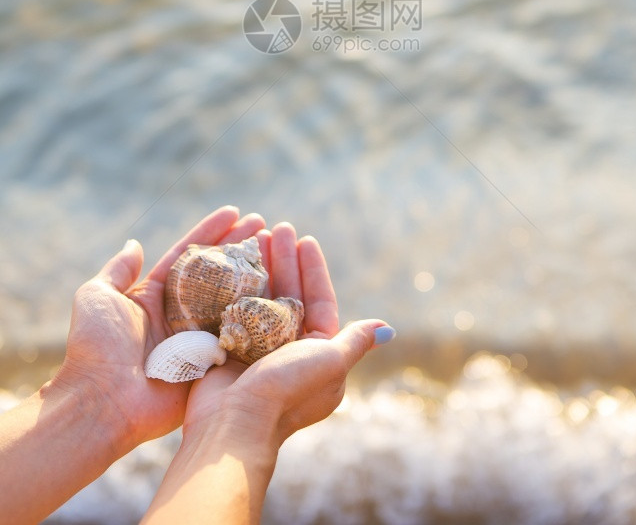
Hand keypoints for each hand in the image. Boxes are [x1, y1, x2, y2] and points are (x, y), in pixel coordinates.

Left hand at [55, 205, 264, 451]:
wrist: (102, 403)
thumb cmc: (97, 348)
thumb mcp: (97, 297)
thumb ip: (118, 270)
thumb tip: (133, 243)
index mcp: (155, 296)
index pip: (189, 255)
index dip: (212, 232)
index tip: (235, 211)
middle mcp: (181, 315)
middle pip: (217, 274)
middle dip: (240, 248)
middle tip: (266, 226)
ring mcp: (198, 340)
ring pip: (233, 300)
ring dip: (256, 276)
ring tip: (280, 251)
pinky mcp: (211, 365)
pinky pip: (240, 336)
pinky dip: (258, 316)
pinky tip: (281, 293)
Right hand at [184, 224, 392, 443]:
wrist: (235, 426)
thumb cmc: (287, 391)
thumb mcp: (329, 363)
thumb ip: (354, 342)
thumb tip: (388, 329)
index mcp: (318, 352)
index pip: (319, 300)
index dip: (313, 269)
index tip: (305, 239)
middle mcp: (289, 349)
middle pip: (289, 293)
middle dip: (284, 260)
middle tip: (276, 228)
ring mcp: (258, 349)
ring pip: (262, 297)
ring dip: (260, 267)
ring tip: (254, 236)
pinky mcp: (230, 348)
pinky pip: (235, 309)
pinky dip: (235, 285)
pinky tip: (232, 261)